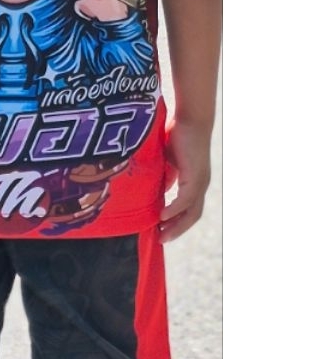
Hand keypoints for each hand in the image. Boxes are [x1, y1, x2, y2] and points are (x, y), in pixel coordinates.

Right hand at [159, 119, 212, 242]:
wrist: (190, 118)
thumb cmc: (177, 134)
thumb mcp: (167, 161)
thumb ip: (165, 176)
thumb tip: (158, 190)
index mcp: (194, 182)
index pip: (189, 209)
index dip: (176, 221)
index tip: (161, 231)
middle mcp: (200, 185)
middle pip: (192, 216)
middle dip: (177, 230)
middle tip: (161, 240)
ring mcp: (200, 182)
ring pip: (191, 212)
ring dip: (176, 225)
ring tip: (161, 234)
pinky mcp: (195, 176)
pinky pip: (185, 199)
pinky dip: (174, 210)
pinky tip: (162, 217)